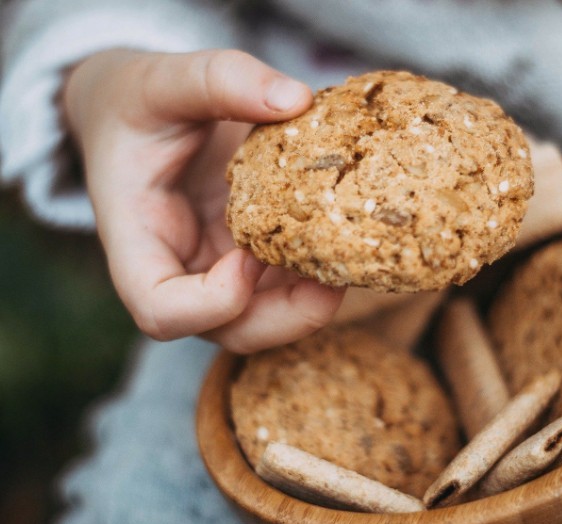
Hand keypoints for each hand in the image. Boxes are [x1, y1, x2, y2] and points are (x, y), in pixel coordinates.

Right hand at [64, 49, 344, 352]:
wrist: (136, 115)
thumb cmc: (136, 103)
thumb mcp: (162, 79)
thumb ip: (219, 79)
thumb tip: (296, 99)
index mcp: (137, 241)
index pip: (161, 311)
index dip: (211, 303)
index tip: (248, 255)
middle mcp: (179, 270)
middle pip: (230, 332)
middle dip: (287, 318)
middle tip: (334, 278)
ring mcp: (217, 270)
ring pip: (268, 319)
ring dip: (314, 301)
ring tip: (352, 255)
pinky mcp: (249, 258)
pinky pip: (287, 285)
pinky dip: (319, 272)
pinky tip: (346, 236)